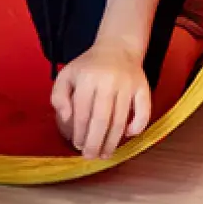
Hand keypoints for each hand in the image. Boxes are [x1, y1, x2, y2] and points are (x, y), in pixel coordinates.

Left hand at [52, 42, 150, 160]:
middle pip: (101, 119)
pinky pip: (144, 111)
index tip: (78, 145)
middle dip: (95, 142)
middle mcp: (108, 81)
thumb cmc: (89, 67)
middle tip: (90, 156)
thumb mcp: (67, 75)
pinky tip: (128, 135)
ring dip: (112, 141)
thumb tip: (66, 118)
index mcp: (87, 78)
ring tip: (105, 153)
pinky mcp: (143, 87)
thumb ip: (58, 96)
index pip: (82, 112)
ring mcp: (128, 84)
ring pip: (121, 119)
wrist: (117, 47)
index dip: (79, 133)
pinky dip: (138, 126)